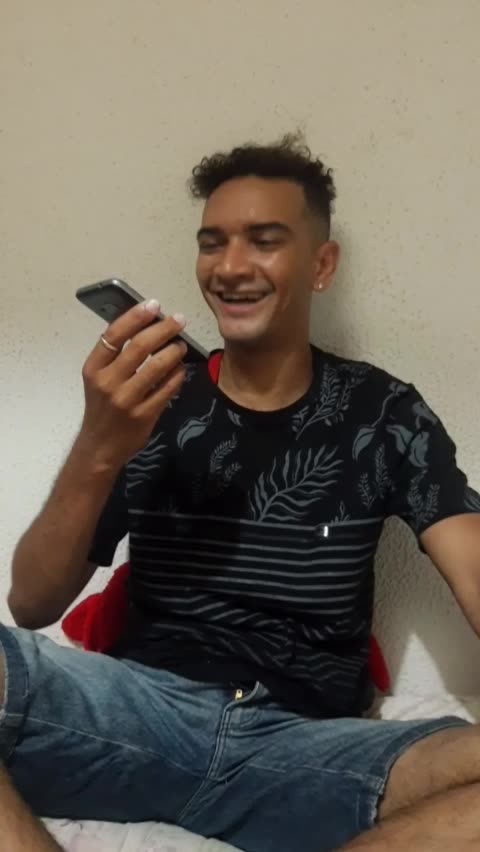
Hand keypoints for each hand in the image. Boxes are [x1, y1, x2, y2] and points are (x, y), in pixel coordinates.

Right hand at [77, 299, 186, 469]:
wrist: (100, 445)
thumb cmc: (102, 406)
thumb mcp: (98, 379)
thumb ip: (115, 356)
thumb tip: (145, 325)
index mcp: (94, 368)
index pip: (115, 334)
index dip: (136, 316)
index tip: (154, 304)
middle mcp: (108, 382)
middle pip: (140, 346)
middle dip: (164, 329)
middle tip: (179, 320)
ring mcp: (127, 399)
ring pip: (158, 366)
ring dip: (174, 351)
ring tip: (181, 345)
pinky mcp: (144, 414)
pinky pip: (168, 388)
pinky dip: (178, 374)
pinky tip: (181, 368)